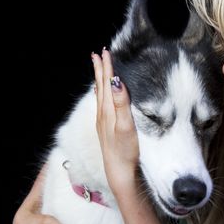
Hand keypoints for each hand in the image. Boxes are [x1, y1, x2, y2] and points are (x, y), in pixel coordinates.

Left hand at [92, 48, 139, 195]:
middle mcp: (103, 114)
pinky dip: (101, 94)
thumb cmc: (125, 150)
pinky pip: (102, 104)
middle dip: (100, 70)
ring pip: (100, 95)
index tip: (105, 51)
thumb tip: (115, 82)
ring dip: (99, 80)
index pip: (107, 83)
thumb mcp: (125, 126)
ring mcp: (103, 122)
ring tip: (98, 69)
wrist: (119, 172)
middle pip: (100, 86)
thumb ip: (120, 104)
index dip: (107, 67)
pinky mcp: (106, 128)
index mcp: (108, 110)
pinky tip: (101, 95)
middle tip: (98, 54)